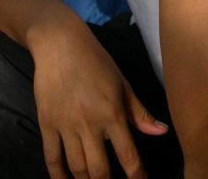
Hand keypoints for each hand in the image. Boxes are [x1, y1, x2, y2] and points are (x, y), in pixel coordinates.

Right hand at [29, 16, 166, 177]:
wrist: (59, 43)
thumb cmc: (95, 60)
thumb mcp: (122, 83)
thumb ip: (140, 112)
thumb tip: (161, 132)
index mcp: (113, 113)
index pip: (128, 156)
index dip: (136, 177)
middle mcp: (89, 123)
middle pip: (99, 170)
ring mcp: (65, 125)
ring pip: (77, 168)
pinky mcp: (47, 123)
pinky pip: (52, 158)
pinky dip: (58, 177)